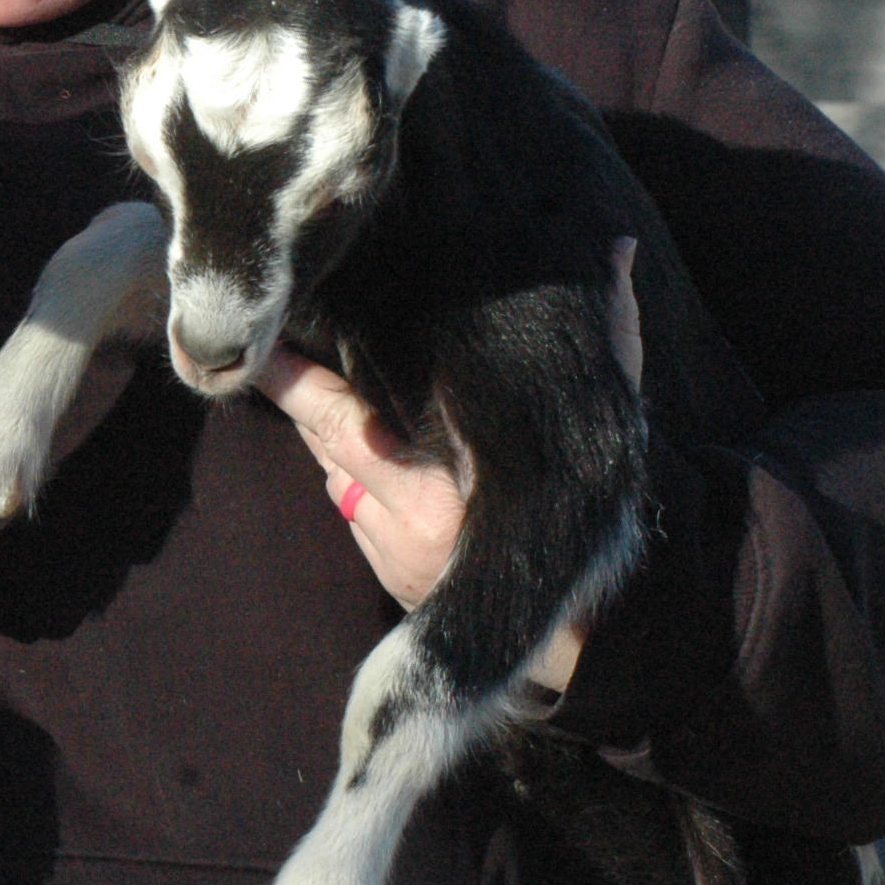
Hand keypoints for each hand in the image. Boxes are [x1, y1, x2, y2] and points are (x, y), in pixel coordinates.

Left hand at [256, 239, 641, 694]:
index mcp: (443, 492)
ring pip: (333, 473)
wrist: (570, 635)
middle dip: (300, 395)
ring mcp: (387, 551)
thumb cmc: (593, 514)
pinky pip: (351, 506)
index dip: (297, 386)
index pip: (342, 424)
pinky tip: (361, 446)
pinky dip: (350, 473)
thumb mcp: (609, 431)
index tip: (264, 349)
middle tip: (272, 347)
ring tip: (312, 377)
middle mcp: (404, 526)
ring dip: (329, 432)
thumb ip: (614, 343)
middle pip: (326, 445)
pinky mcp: (384, 570)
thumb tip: (619, 249)